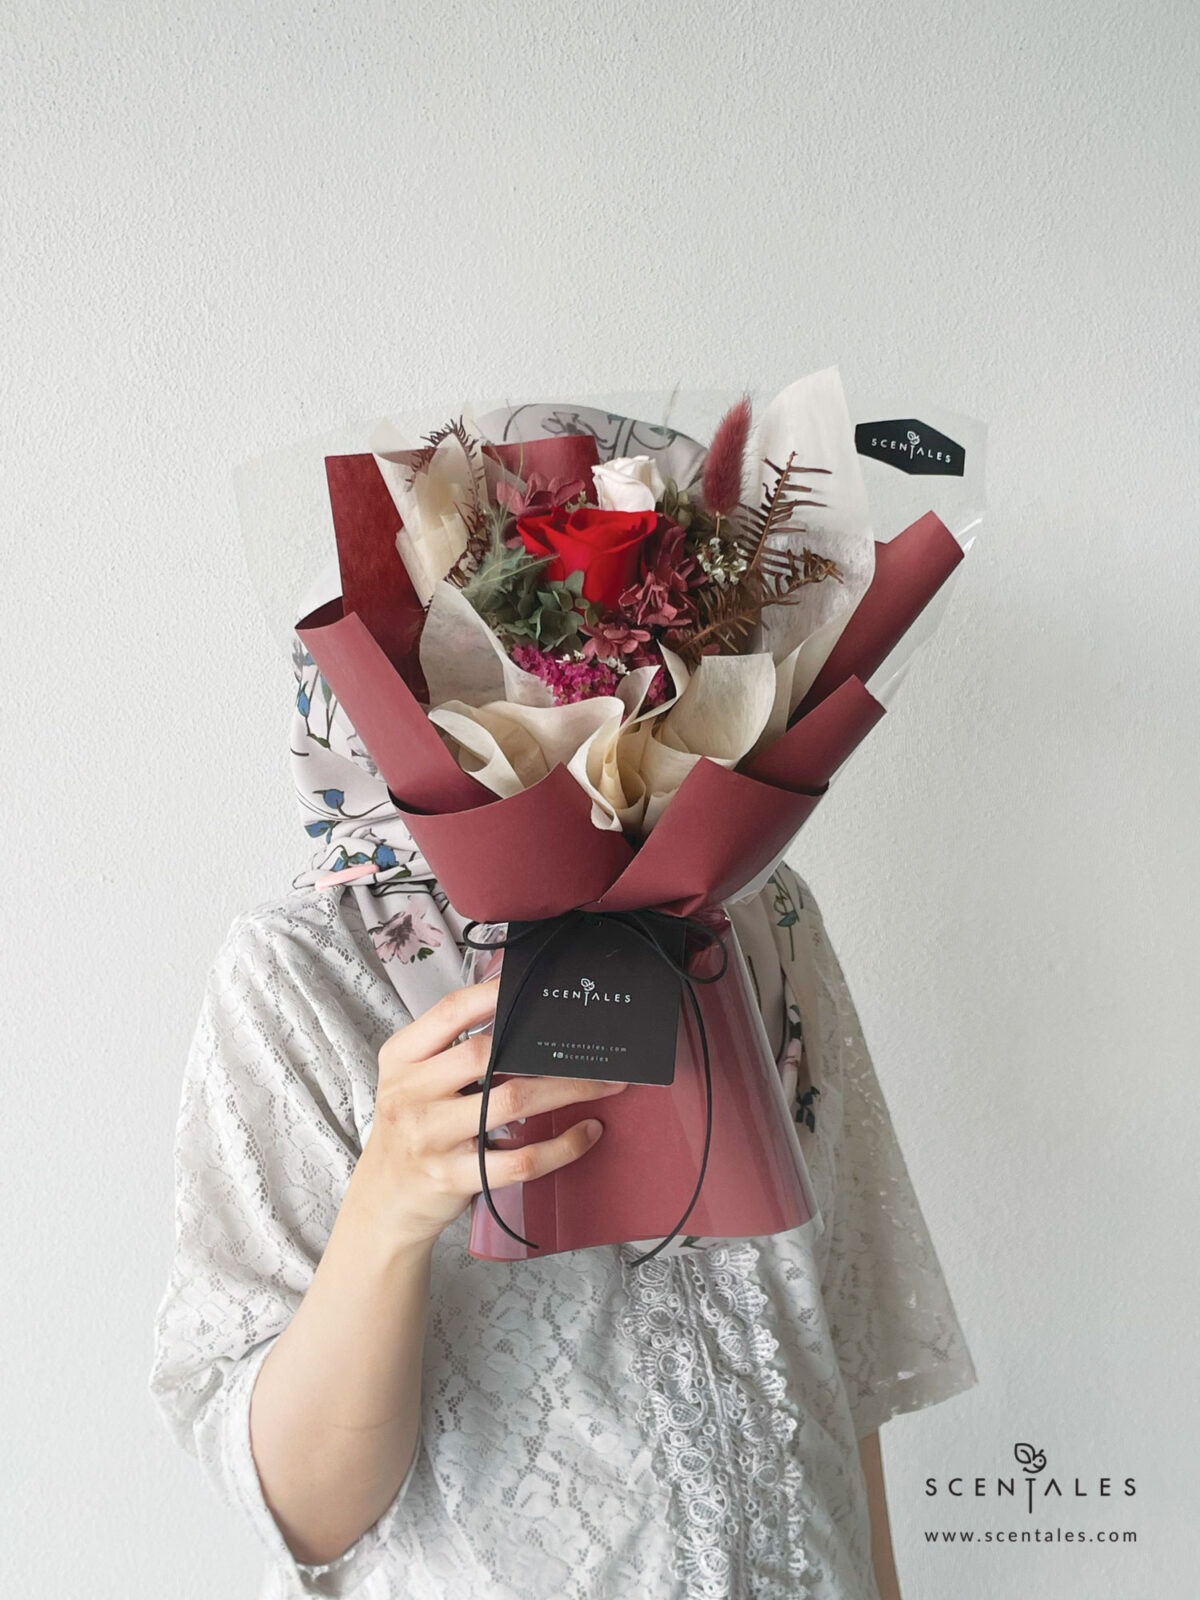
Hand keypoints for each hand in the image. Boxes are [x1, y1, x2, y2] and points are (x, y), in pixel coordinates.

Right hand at [352, 975, 628, 1249]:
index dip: (492, 994)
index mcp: (402, 1059)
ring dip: (567, 1089)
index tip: (533, 985)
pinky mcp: (456, 1177)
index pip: (449, 1012)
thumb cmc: (410, 1129)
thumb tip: (517, 1010)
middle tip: (590, 1045)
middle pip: (486, 1054)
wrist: (383, 1202)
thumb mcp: (411, 1080)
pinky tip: (588, 1132)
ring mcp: (433, 1137)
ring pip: (512, 1100)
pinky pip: (521, 1159)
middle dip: (546, 1048)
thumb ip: (450, 1048)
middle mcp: (411, 1093)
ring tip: (604, 1083)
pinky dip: (563, 1145)